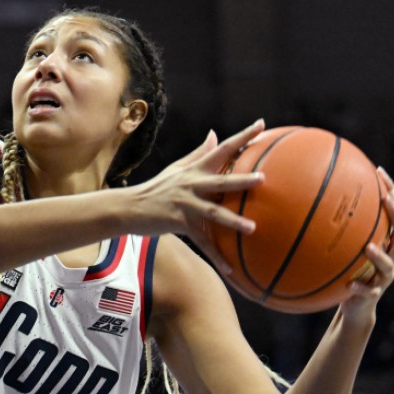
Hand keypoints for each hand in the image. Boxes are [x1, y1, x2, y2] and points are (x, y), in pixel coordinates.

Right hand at [123, 120, 265, 272]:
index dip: (242, 136)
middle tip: (263, 179)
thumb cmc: (158, 188)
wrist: (130, 208)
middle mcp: (191, 184)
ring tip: (252, 228)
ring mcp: (185, 205)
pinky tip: (231, 268)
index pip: (222, 148)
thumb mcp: (178, 168)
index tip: (262, 124)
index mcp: (194, 170)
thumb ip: (199, 153)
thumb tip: (215, 134)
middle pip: (220, 181)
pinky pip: (202, 242)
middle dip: (242, 180)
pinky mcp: (179, 223)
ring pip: (213, 213)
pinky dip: (216, 256)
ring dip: (233, 221)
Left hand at [339, 167, 393, 321]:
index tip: (379, 171)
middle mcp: (391, 256)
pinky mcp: (373, 294)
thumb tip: (307, 190)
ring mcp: (384, 276)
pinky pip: (369, 290)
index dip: (391, 191)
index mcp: (386, 241)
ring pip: (389, 264)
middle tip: (386, 200)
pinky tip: (350, 284)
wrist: (355, 305)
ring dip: (379, 256)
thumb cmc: (346, 268)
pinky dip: (361, 287)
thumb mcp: (342, 243)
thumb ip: (335, 223)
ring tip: (368, 248)